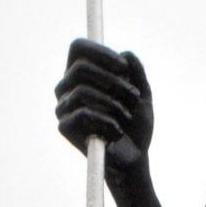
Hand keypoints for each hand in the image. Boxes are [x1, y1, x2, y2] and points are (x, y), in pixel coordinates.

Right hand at [54, 39, 153, 181]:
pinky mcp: (64, 126)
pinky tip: (117, 131)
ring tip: (126, 116)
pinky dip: (106, 121)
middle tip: (133, 96)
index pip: (78, 49)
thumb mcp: (142, 94)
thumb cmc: (135, 125)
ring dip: (112, 103)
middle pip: (80, 67)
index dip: (100, 52)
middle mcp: (67, 87)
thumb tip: (126, 54)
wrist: (133, 158)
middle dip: (113, 80)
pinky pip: (83, 114)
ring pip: (82, 90)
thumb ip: (136, 72)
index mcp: (82, 74)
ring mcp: (63, 107)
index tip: (123, 66)